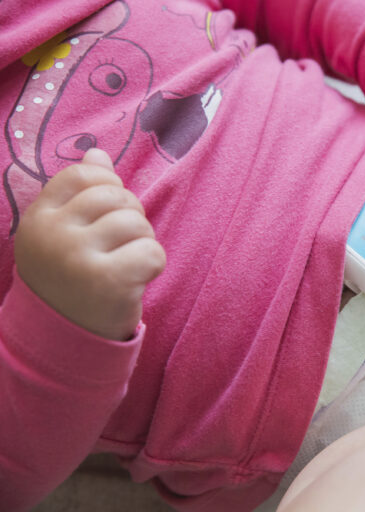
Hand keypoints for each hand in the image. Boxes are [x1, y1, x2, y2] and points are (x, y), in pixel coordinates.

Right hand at [14, 149, 165, 339]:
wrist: (68, 340)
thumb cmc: (73, 278)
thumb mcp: (65, 233)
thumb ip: (80, 192)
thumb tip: (98, 152)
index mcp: (38, 219)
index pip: (84, 174)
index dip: (109, 188)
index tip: (108, 216)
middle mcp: (52, 235)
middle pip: (116, 196)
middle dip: (131, 216)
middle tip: (121, 246)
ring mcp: (77, 258)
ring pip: (137, 222)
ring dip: (143, 241)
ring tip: (127, 263)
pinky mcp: (108, 281)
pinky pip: (152, 252)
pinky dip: (154, 264)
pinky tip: (137, 280)